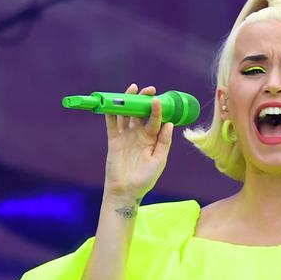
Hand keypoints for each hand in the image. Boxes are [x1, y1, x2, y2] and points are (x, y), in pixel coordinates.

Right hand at [103, 83, 174, 199]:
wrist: (126, 191)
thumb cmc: (144, 179)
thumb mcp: (159, 161)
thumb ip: (164, 142)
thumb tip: (169, 124)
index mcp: (151, 139)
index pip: (155, 120)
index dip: (157, 110)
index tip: (158, 100)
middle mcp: (138, 134)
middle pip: (141, 113)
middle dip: (144, 100)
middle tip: (149, 90)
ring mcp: (125, 136)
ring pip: (126, 114)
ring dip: (129, 101)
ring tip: (133, 88)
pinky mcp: (114, 140)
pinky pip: (111, 124)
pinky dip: (111, 113)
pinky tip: (112, 102)